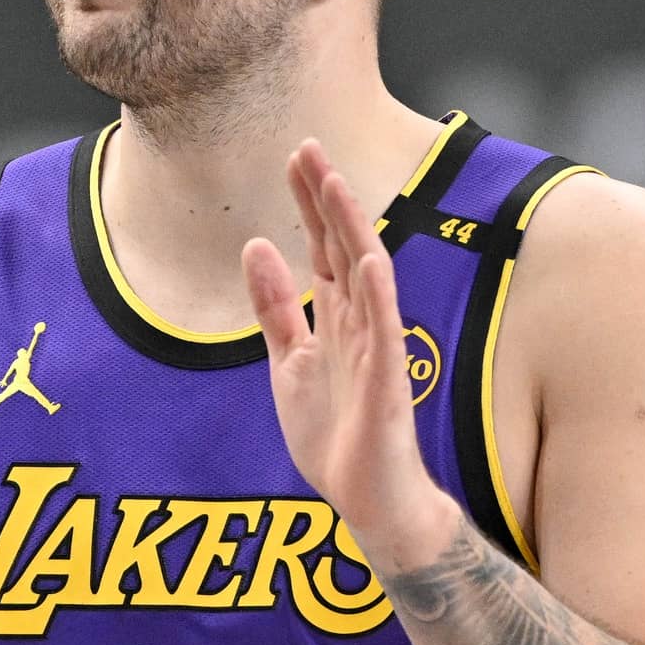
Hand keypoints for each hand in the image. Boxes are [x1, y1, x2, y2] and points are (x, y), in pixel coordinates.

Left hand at [245, 140, 463, 574]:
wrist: (369, 497)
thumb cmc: (335, 437)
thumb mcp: (288, 364)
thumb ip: (274, 309)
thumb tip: (256, 246)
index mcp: (334, 319)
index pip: (323, 247)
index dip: (310, 203)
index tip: (297, 156)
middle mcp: (359, 323)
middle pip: (343, 247)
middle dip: (326, 199)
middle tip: (308, 146)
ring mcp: (377, 347)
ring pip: (365, 275)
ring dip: (351, 229)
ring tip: (334, 184)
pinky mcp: (388, 380)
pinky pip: (385, 330)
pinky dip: (378, 294)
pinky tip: (370, 257)